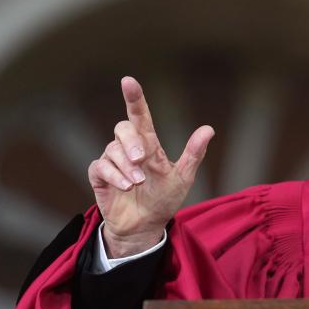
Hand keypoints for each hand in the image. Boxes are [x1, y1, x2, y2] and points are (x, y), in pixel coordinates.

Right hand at [88, 76, 213, 257]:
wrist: (146, 227)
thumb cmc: (164, 199)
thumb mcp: (183, 178)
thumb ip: (193, 154)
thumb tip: (208, 129)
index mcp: (148, 144)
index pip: (140, 116)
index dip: (134, 98)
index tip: (128, 81)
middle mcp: (129, 149)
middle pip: (122, 128)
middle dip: (131, 141)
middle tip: (141, 159)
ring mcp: (113, 162)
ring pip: (112, 149)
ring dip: (125, 166)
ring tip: (136, 183)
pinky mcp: (100, 177)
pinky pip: (100, 167)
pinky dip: (113, 175)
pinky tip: (125, 187)